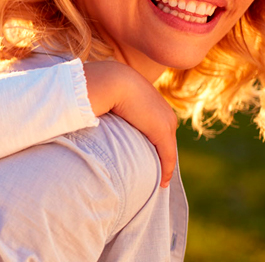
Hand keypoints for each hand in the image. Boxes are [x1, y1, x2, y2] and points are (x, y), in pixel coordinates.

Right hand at [83, 61, 178, 187]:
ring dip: (164, 166)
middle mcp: (164, 111)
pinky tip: (162, 183)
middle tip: (155, 175)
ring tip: (158, 182)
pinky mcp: (162, 132)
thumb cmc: (103, 86)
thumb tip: (95, 112)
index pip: (156, 126)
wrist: (111, 80)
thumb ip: (109, 106)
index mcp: (152, 101)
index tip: (146, 157)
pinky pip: (167, 156)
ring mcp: (165, 121)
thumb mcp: (109, 96)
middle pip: (166, 140)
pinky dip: (165, 170)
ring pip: (168, 150)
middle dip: (162, 157)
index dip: (152, 143)